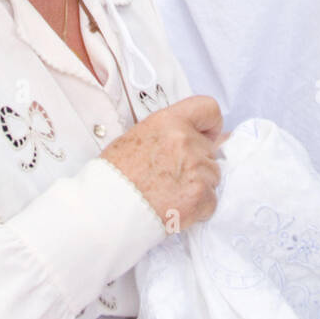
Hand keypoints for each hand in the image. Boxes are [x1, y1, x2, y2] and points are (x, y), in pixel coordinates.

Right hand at [102, 95, 224, 230]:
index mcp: (169, 121)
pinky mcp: (200, 195)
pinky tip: (175, 207)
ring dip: (198, 187)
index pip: (209, 108)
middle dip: (197, 164)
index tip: (206, 138)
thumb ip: (172, 135)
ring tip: (170, 194)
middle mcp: (185, 140)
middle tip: (172, 177)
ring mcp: (195, 167)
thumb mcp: (138, 138)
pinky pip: (211, 201)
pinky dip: (198, 208)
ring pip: (212, 176)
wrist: (107, 210)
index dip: (210, 125)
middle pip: (210, 150)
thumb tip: (212, 139)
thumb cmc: (116, 176)